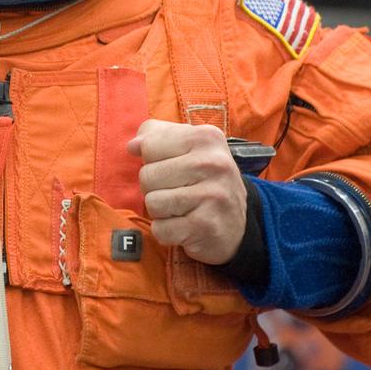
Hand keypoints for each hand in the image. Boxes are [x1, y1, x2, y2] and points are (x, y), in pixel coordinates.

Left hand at [127, 119, 246, 264]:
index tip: (172, 169)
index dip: (152, 162)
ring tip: (181, 209)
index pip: (148, 146)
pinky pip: (160, 229)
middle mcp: (213, 163)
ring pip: (152, 202)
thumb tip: (132, 146)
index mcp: (205, 138)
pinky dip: (167, 232)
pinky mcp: (206, 226)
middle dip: (154, 188)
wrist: (237, 225)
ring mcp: (212, 195)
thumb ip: (156, 137)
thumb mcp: (187, 148)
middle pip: (147, 176)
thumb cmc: (203, 180)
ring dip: (160, 212)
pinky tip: (184, 227)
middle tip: (177, 193)